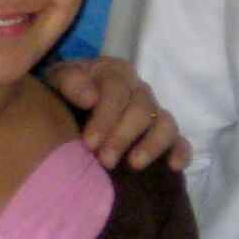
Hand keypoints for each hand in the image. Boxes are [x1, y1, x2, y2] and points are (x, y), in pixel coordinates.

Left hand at [42, 54, 188, 171]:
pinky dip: (181, 152)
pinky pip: (181, 141)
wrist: (67, 110)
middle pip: (141, 108)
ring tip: (134, 164)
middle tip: (104, 160)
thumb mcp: (57, 82)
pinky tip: (173, 166)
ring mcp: (153, 113)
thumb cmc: (63, 95)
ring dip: (152, 144)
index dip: (105, 116)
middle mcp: (139, 90)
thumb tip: (91, 98)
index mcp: (115, 72)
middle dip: (122, 136)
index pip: (117, 89)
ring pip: (165, 123)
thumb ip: (69, 83)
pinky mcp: (164, 136)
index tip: (89, 142)